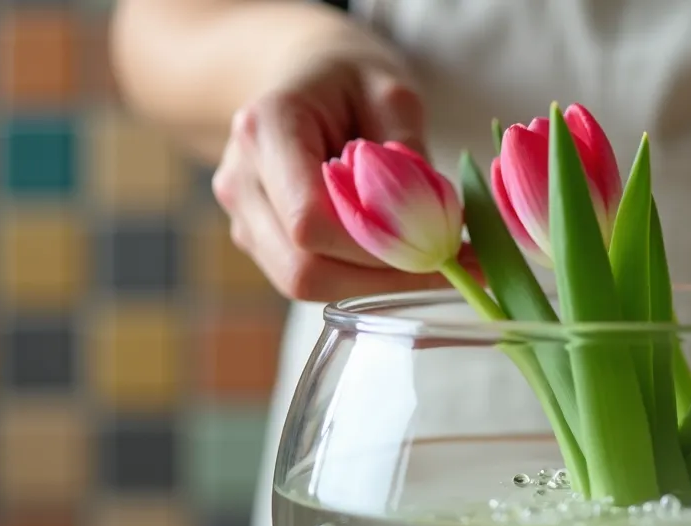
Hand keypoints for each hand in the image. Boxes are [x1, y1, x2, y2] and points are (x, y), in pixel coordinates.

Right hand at [211, 39, 471, 301]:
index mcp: (265, 129)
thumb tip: (435, 224)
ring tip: (433, 264)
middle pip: (302, 266)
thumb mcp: (392, 92)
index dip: (375, 247)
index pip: (309, 219)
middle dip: (380, 277)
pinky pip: (308, 277)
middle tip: (448, 267)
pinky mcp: (258, 238)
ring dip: (373, 284)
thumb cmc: (348, 76)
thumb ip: (408, 153)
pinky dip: (359, 278)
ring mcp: (243, 214)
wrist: (302, 74)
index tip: (440, 244)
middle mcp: (242, 178)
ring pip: (303, 283)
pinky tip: (403, 260)